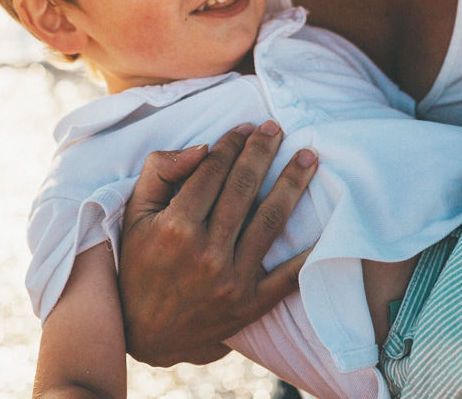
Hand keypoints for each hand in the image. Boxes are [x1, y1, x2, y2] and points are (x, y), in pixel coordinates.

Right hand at [117, 121, 318, 365]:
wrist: (144, 333)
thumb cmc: (138, 265)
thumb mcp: (134, 215)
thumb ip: (160, 172)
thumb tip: (202, 147)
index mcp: (175, 227)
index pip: (212, 172)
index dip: (231, 144)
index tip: (245, 128)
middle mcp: (206, 253)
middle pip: (244, 188)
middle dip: (263, 152)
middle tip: (277, 129)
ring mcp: (232, 280)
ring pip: (270, 221)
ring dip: (293, 184)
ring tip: (309, 158)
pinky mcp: (251, 304)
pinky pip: (289, 275)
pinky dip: (310, 251)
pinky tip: (327, 223)